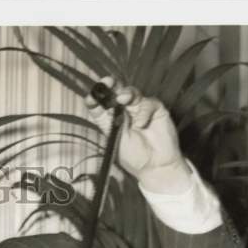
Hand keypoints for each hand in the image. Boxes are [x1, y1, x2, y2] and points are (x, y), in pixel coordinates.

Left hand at [85, 76, 191, 193]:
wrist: (155, 166)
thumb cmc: (134, 157)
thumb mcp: (116, 141)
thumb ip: (112, 122)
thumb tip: (109, 104)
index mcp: (110, 120)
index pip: (99, 105)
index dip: (95, 98)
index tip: (91, 96)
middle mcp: (123, 112)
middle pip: (115, 93)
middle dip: (110, 86)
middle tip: (107, 82)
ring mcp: (139, 110)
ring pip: (131, 94)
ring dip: (126, 93)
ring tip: (123, 99)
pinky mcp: (155, 110)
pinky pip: (148, 103)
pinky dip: (144, 112)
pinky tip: (142, 124)